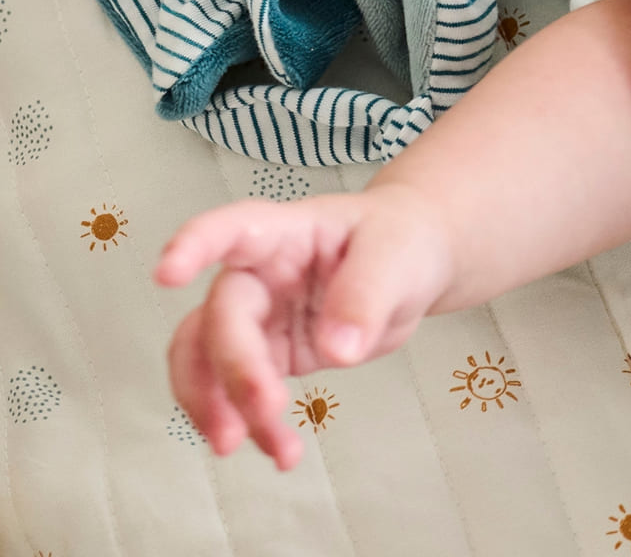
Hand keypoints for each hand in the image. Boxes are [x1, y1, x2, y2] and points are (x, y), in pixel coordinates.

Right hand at [154, 182, 454, 468]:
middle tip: (265, 408)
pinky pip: (241, 393)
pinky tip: (282, 451)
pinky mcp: (270, 355)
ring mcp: (260, 316)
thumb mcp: (396, 256)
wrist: (414, 260)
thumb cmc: (400, 239)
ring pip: (209, 362)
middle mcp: (260, 273)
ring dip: (220, 407)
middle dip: (233, 367)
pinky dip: (255, 427)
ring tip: (253, 446)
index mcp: (288, 232)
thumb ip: (366, 296)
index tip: (166, 272)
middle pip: (221, 316)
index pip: (233, 229)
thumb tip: (338, 351)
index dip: (194, 244)